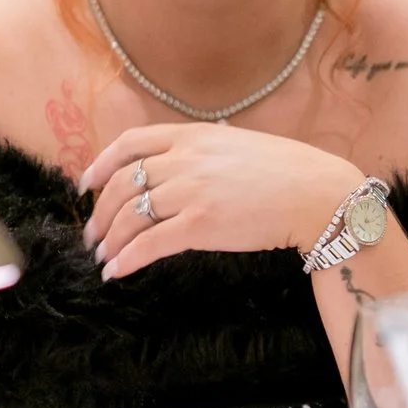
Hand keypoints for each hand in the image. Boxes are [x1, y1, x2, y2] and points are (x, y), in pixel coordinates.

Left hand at [79, 123, 363, 279]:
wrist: (319, 195)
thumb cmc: (289, 172)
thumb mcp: (238, 144)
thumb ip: (205, 150)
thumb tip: (181, 162)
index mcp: (192, 135)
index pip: (130, 143)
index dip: (100, 165)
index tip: (87, 185)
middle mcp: (185, 159)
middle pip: (123, 184)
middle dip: (100, 213)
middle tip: (94, 235)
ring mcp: (192, 192)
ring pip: (130, 216)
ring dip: (110, 240)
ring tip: (104, 256)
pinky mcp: (201, 225)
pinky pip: (149, 244)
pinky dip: (127, 259)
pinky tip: (117, 273)